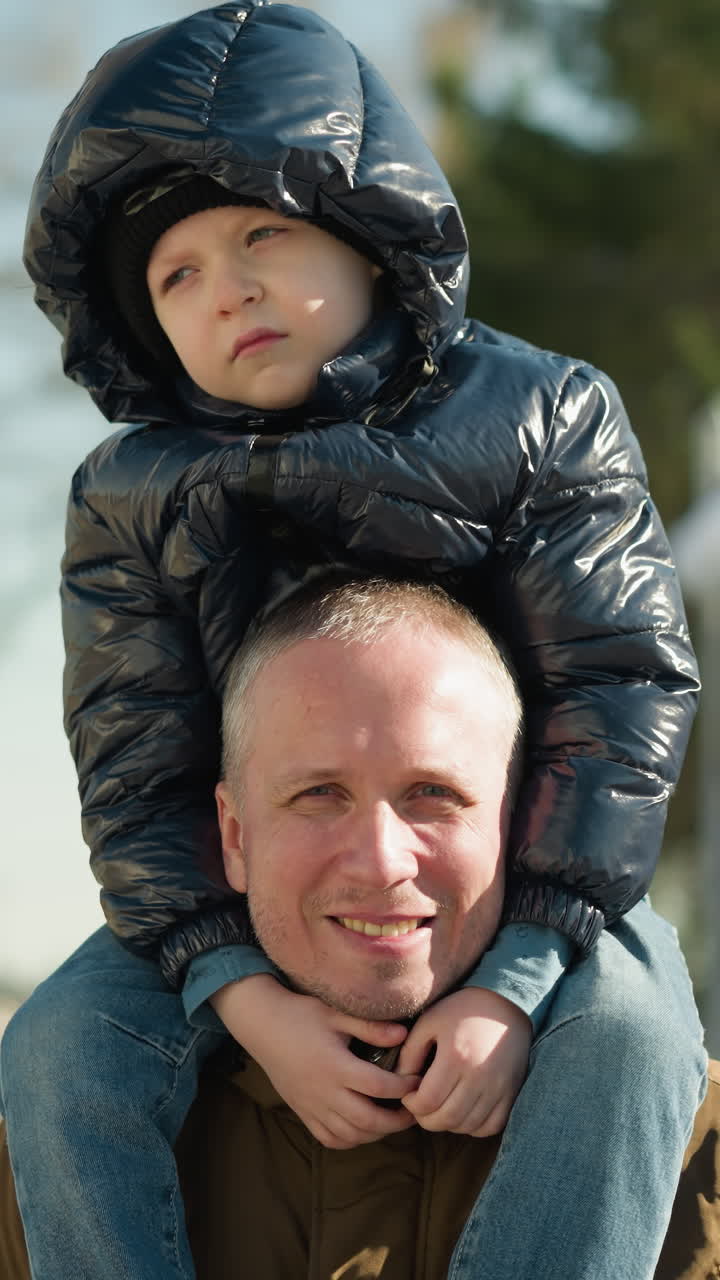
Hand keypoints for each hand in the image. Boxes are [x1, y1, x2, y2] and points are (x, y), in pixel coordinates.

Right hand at [210, 975, 419, 1148]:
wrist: (263, 1025)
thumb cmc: (302, 1014)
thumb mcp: (336, 1013)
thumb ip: (370, 1026)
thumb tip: (404, 1036)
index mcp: (335, 1065)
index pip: (377, 1086)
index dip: (402, 1087)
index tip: (417, 1080)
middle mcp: (324, 1091)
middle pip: (368, 1120)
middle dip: (397, 1121)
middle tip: (415, 1109)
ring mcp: (312, 1106)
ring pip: (350, 1135)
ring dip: (376, 1133)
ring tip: (393, 1119)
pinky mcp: (303, 1112)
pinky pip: (329, 1138)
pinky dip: (351, 1139)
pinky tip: (364, 1128)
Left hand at [397, 986, 531, 1136]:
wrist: (506, 1004)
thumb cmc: (462, 1010)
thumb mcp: (430, 1022)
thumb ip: (410, 1052)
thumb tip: (400, 1081)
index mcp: (455, 1057)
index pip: (427, 1101)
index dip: (412, 1105)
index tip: (408, 1095)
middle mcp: (479, 1076)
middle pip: (447, 1119)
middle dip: (426, 1119)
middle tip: (421, 1105)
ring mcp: (499, 1088)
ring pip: (467, 1126)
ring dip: (448, 1123)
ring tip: (440, 1106)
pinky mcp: (511, 1093)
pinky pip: (490, 1126)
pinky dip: (473, 1127)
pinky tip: (463, 1110)